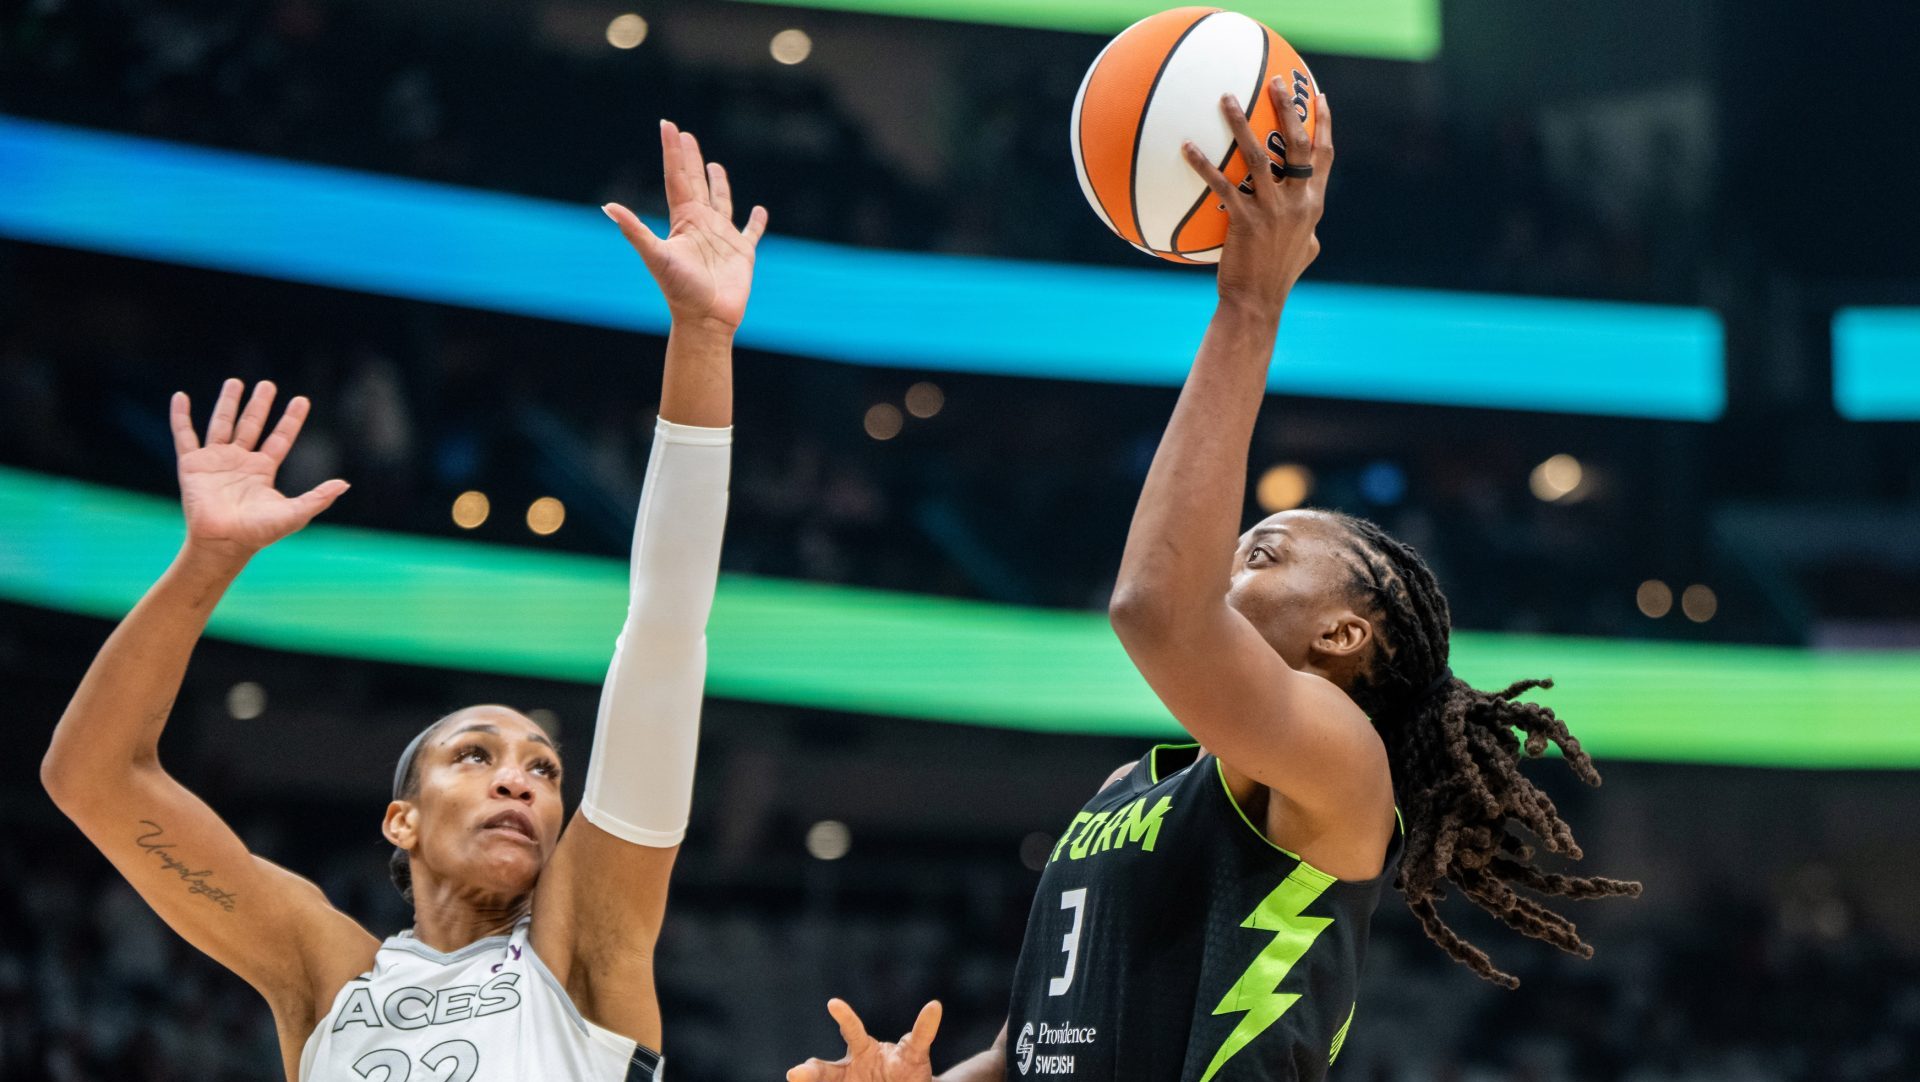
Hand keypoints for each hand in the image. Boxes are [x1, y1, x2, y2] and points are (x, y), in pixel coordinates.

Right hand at [170, 380, 347, 559]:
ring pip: (222, 424)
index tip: (302, 400)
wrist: (222, 543)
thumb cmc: (257, 533)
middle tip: (268, 385)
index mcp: (262, 470)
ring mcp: (215, 461)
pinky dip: (180, 416)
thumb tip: (345, 484)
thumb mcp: (294, 514)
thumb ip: (318, 498)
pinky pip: (184, 435)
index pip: (280, 438)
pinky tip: (180, 397)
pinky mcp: (191, 464)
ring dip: (228, 403)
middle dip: (260, 405)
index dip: (291, 420)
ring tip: (235, 382)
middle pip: (252, 425)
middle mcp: (240, 461)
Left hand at [604, 120, 769, 331]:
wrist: (706, 319)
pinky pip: (751, 232)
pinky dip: (756, 221)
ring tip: (715, 166)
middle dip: (690, 159)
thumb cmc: (680, 290)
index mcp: (683, 220)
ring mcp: (722, 238)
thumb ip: (634, 230)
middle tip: (685, 134)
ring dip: (718, 184)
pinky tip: (759, 210)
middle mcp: (701, 224)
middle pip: (695, 183)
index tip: (668, 125)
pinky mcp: (742, 253)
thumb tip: (607, 207)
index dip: (672, 152)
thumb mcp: (656, 256)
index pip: (676, 178)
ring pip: (721, 202)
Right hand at [788, 998, 942, 1081]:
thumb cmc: (907, 1069)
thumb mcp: (916, 1049)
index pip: (852, 1031)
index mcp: (864, 1050)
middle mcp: (849, 1069)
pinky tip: (801, 1079)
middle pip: (825, 1070)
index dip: (844, 1017)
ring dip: (807, 1080)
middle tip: (794, 1074)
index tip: (833, 1003)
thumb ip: (923, 1030)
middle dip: (808, 1072)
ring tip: (795, 1078)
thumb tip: (935, 1005)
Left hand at [1182, 82, 1332, 318]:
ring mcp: (1273, 210)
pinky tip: (1187, 146)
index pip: (1325, 156)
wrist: (1258, 303)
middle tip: (1276, 81)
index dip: (1323, 124)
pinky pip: (1221, 183)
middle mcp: (1299, 202)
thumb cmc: (1276, 278)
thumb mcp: (1304, 250)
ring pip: (1259, 156)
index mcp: (1313, 204)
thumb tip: (1309, 224)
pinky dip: (1203, 163)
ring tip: (1226, 98)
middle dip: (1289, 108)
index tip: (1319, 97)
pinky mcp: (1246, 220)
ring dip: (1242, 123)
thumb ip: (1307, 229)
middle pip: (1298, 144)